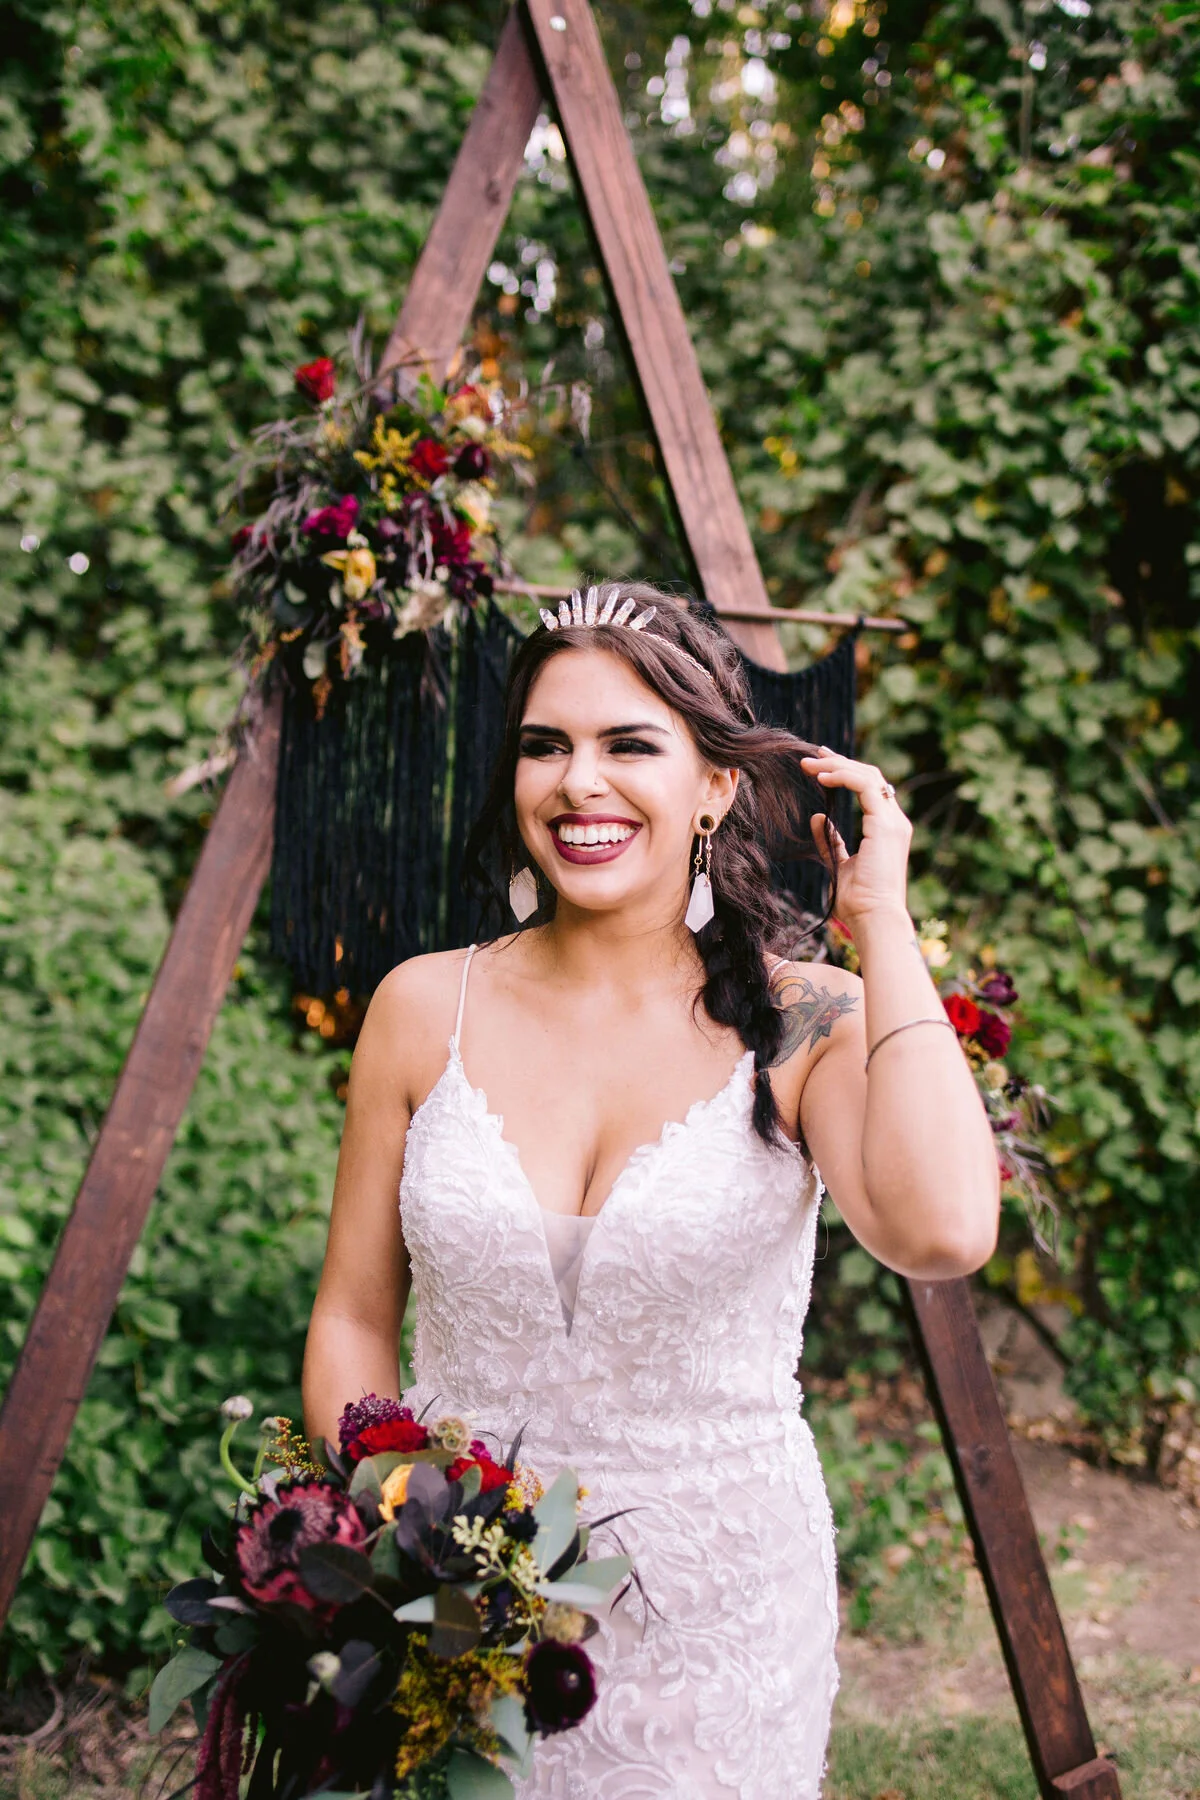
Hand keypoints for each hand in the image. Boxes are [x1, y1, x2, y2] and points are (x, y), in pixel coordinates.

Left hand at [800, 746, 911, 927]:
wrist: (873, 918)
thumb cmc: (858, 901)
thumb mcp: (839, 864)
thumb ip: (831, 841)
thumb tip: (818, 817)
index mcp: (887, 829)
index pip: (869, 788)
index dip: (845, 772)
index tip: (821, 765)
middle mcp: (894, 821)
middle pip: (869, 776)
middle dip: (839, 762)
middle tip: (812, 755)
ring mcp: (893, 821)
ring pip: (867, 776)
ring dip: (836, 766)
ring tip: (810, 765)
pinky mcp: (884, 824)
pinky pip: (864, 786)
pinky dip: (842, 776)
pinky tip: (822, 777)